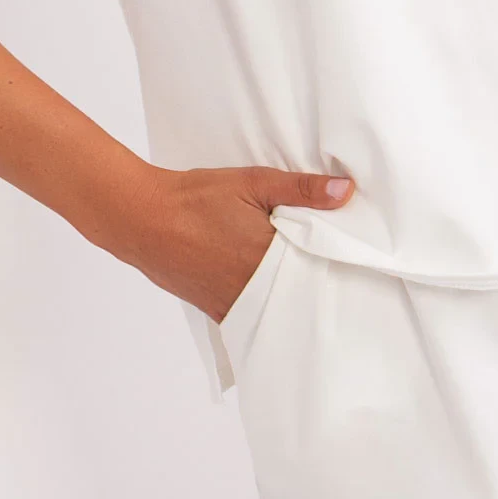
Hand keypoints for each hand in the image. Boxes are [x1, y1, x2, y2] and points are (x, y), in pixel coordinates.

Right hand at [97, 163, 354, 319]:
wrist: (141, 218)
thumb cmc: (196, 199)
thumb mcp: (252, 183)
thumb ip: (301, 189)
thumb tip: (346, 190)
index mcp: (268, 259)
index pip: (317, 273)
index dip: (335, 268)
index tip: (356, 266)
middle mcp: (253, 290)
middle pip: (298, 296)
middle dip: (315, 287)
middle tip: (339, 278)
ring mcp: (232, 305)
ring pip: (274, 309)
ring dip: (288, 299)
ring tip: (308, 286)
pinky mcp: (214, 310)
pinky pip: (249, 315)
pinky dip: (264, 307)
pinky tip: (271, 294)